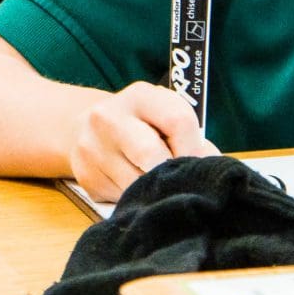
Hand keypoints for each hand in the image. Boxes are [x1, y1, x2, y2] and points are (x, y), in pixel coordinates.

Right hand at [67, 80, 218, 201]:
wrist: (82, 128)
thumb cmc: (139, 125)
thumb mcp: (162, 116)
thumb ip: (190, 137)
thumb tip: (211, 166)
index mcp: (140, 96)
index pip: (178, 120)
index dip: (194, 148)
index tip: (197, 164)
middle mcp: (109, 117)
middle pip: (151, 153)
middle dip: (170, 172)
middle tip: (179, 181)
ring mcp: (92, 147)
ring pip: (136, 183)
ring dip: (154, 190)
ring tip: (159, 185)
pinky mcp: (85, 175)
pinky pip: (120, 197)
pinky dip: (135, 198)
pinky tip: (136, 188)